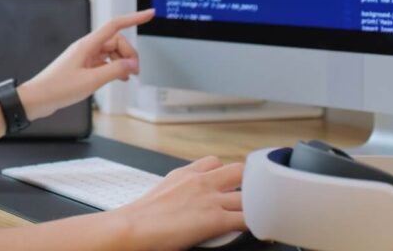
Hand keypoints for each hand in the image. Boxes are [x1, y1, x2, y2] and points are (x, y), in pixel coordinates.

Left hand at [17, 8, 153, 120]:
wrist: (38, 98)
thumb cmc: (58, 88)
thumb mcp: (91, 81)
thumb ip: (114, 71)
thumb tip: (132, 64)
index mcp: (87, 44)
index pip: (116, 25)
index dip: (134, 18)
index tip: (150, 14)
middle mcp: (86, 47)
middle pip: (116, 41)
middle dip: (129, 53)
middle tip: (136, 71)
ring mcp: (85, 56)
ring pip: (111, 52)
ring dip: (123, 62)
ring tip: (130, 77)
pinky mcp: (83, 66)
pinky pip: (104, 62)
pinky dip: (114, 68)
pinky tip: (120, 78)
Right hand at [119, 156, 245, 250]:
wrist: (134, 226)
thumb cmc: (142, 216)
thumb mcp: (162, 191)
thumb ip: (179, 189)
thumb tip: (183, 201)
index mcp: (186, 174)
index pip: (215, 162)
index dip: (224, 173)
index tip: (228, 183)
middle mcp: (201, 182)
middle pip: (238, 170)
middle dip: (246, 183)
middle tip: (247, 198)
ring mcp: (210, 199)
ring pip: (249, 193)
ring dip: (254, 204)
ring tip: (256, 215)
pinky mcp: (216, 219)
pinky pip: (249, 218)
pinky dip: (256, 223)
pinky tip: (258, 229)